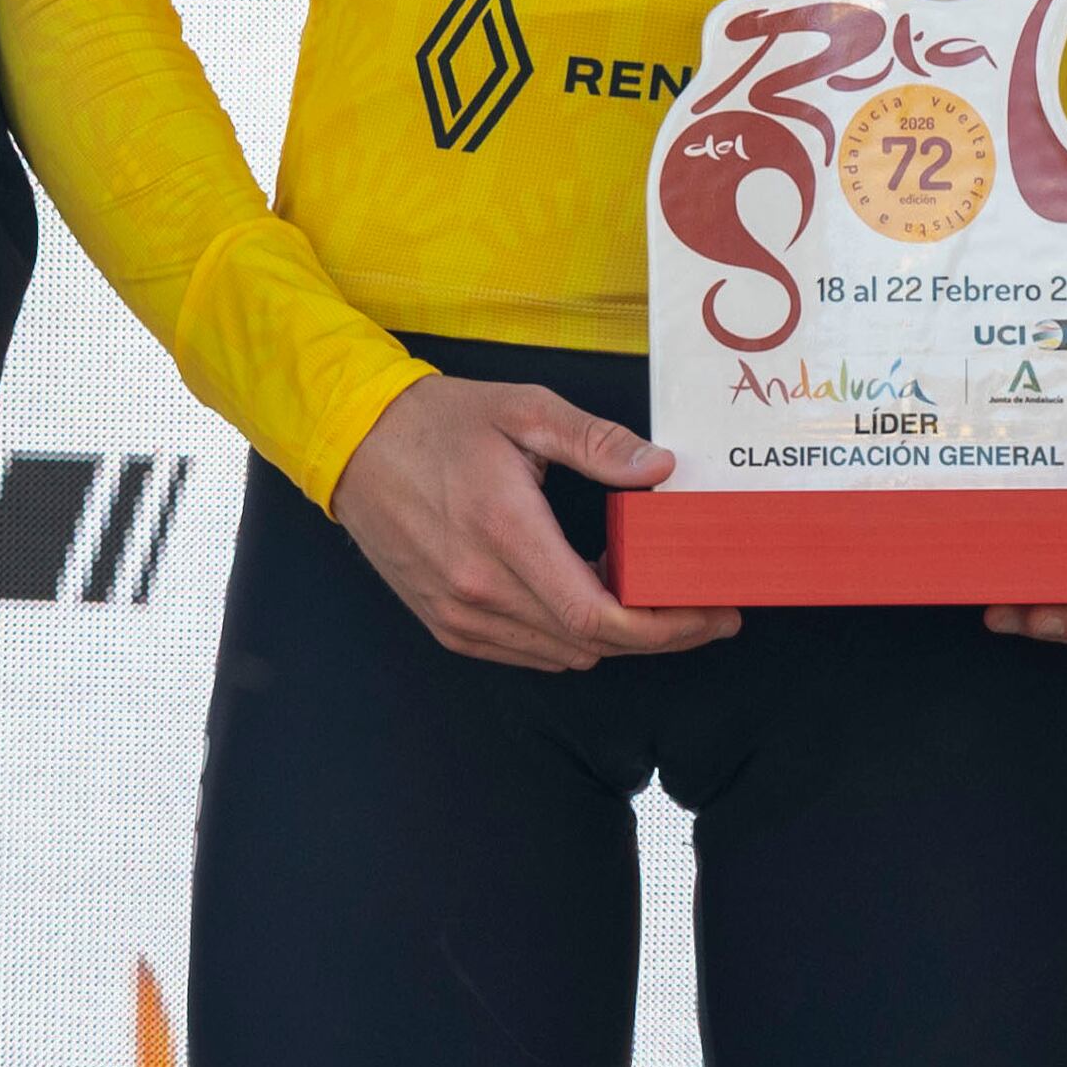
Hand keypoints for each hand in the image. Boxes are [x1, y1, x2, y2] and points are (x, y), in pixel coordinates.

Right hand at [326, 375, 744, 671]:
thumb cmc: (439, 423)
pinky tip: (586, 592)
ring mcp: (459, 615)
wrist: (353, 446)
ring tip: (643, 591)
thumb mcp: (525, 411)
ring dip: (611, 634)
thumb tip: (660, 467)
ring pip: (562, 655)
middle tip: (703, 609)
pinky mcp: (446, 625)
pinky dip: (568, 635)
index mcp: (505, 534)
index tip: (712, 614)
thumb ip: (597, 442)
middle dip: (659, 635)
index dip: (665, 627)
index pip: (599, 615)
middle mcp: (480, 589)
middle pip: (591, 644)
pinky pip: (526, 652)